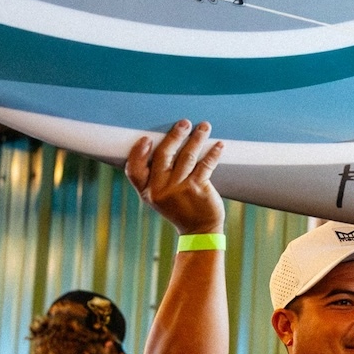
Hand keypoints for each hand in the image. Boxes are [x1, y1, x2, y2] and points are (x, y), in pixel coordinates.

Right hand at [125, 120, 223, 234]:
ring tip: (204, 127)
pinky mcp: (198, 189)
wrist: (198, 229)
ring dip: (196, 138)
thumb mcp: (159, 197)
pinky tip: (219, 144)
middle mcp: (161, 190)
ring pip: (187, 155)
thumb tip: (158, 145)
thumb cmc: (178, 208)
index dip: (137, 153)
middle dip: (174, 135)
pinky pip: (205, 164)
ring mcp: (179, 189)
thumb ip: (154, 177)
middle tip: (184, 123)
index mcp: (147, 191)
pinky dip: (213, 153)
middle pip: (164, 155)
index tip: (147, 138)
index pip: (133, 170)